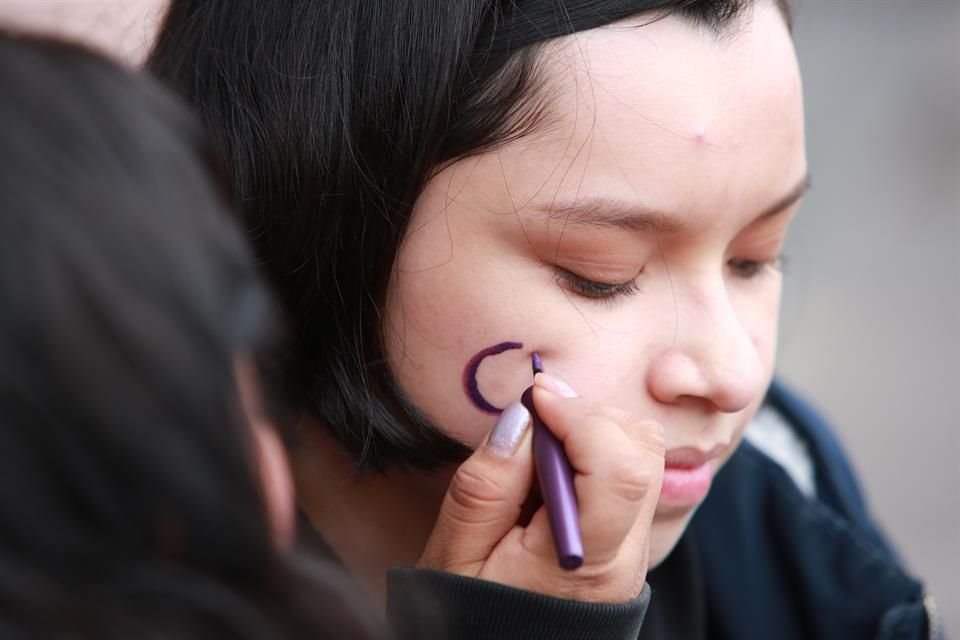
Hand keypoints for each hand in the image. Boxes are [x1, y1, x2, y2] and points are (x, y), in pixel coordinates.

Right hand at [417, 373, 664, 603]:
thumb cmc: (469, 615)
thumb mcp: (455, 555)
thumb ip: (486, 485)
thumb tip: (521, 415)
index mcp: (583, 563)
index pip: (618, 468)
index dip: (580, 415)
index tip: (535, 396)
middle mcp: (624, 558)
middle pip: (642, 452)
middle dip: (590, 415)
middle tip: (536, 418)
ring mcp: (633, 552)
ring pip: (644, 457)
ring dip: (594, 430)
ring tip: (539, 449)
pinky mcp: (628, 544)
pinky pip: (630, 476)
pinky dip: (596, 451)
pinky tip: (551, 471)